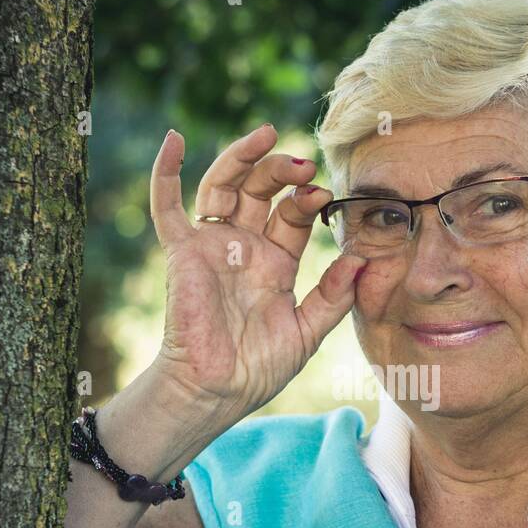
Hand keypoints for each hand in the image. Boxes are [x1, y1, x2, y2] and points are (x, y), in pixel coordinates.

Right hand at [148, 124, 365, 421]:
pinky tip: (174, 139)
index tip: (324, 195)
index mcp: (275, 262)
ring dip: (242, 158)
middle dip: (281, 172)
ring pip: (224, 187)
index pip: (293, 215)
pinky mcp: (183, 253)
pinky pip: (167, 208)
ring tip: (266, 136)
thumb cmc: (259, 368)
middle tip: (304, 164)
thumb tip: (361, 260)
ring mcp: (212, 247)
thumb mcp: (308, 332)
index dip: (308, 200)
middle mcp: (244, 247)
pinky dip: (166, 173)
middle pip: (261, 191)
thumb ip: (333, 296)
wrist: (217, 391)